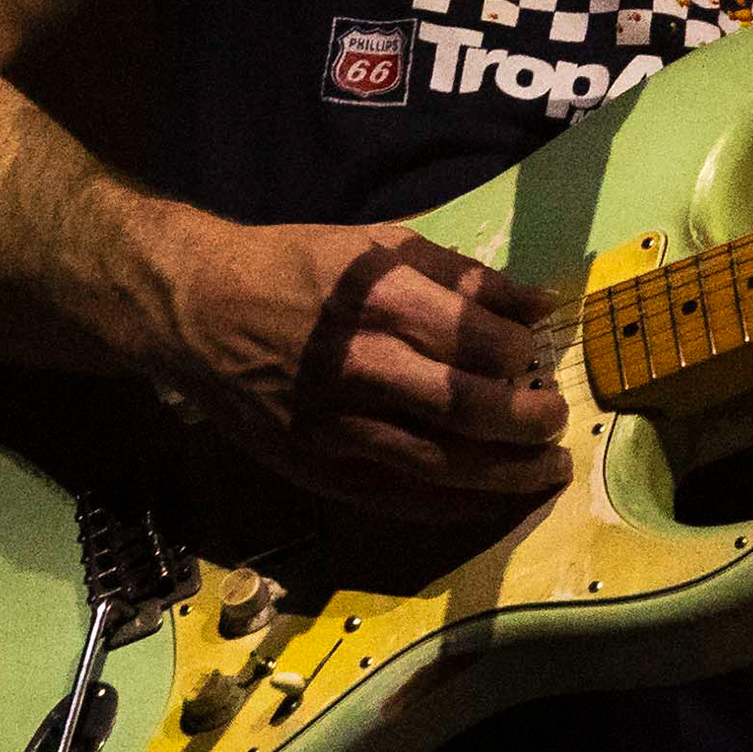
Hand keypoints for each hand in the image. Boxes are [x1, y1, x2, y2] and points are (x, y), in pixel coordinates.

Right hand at [141, 214, 572, 519]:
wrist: (197, 309)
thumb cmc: (294, 268)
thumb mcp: (376, 247)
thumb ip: (462, 278)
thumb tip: (538, 305)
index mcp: (380, 301)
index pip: (477, 341)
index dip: (519, 352)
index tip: (531, 354)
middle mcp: (361, 366)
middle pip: (466, 408)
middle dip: (526, 420)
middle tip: (555, 419)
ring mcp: (336, 425)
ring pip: (440, 464)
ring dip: (504, 474)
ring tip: (545, 469)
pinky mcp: (315, 466)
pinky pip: (396, 496)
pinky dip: (451, 504)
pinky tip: (486, 498)